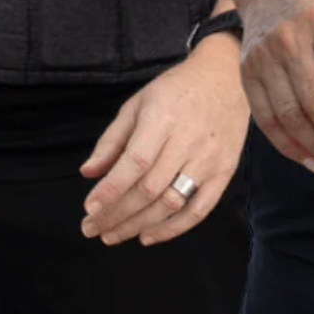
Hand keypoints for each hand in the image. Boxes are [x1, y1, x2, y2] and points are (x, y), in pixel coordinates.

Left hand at [79, 33, 248, 246]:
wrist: (225, 78)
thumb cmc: (176, 89)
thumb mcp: (138, 103)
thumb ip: (112, 139)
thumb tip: (88, 173)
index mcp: (163, 118)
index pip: (136, 162)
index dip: (111, 189)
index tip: (89, 208)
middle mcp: (188, 140)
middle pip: (149, 189)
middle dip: (116, 214)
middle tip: (92, 228)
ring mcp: (209, 158)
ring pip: (171, 203)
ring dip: (138, 225)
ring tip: (112, 235)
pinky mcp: (224, 171)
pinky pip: (199, 209)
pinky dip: (172, 229)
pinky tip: (147, 236)